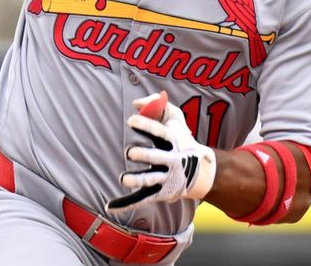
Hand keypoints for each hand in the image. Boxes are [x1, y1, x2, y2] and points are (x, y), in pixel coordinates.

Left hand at [106, 92, 215, 212]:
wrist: (200, 171)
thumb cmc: (181, 138)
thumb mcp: (175, 118)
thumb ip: (157, 105)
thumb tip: (135, 104)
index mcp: (173, 140)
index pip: (159, 132)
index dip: (145, 126)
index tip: (131, 120)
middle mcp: (170, 159)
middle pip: (155, 157)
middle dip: (144, 155)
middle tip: (131, 152)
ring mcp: (165, 177)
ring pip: (149, 180)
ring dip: (137, 180)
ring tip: (124, 179)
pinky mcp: (159, 192)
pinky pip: (141, 198)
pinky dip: (126, 203)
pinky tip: (110, 206)